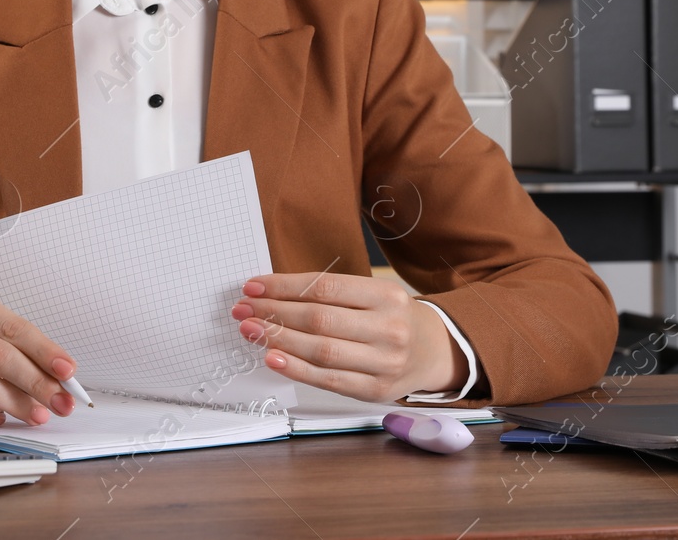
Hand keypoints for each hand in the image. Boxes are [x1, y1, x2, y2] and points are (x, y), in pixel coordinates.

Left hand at [230, 272, 463, 402]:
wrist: (435, 351)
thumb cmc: (391, 317)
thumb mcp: (373, 294)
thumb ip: (331, 294)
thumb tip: (271, 293)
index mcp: (386, 295)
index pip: (325, 287)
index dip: (283, 286)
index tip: (252, 286)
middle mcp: (388, 328)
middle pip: (319, 319)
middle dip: (273, 312)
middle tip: (242, 309)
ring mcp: (384, 363)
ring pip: (321, 350)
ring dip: (278, 340)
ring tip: (250, 330)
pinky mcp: (375, 390)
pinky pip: (328, 380)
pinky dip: (295, 369)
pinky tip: (271, 358)